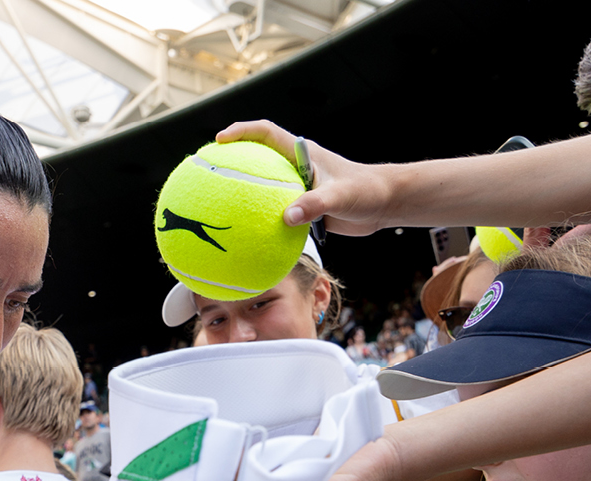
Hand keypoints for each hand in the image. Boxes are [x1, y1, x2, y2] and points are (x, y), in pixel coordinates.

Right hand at [215, 120, 398, 236]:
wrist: (384, 204)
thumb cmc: (366, 191)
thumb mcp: (341, 196)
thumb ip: (315, 205)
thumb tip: (287, 218)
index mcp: (302, 153)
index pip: (266, 133)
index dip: (242, 131)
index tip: (220, 140)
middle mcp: (296, 167)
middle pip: (256, 158)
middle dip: (232, 161)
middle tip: (207, 171)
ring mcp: (298, 187)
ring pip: (263, 188)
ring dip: (243, 195)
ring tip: (217, 208)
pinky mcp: (303, 207)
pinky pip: (275, 213)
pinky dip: (261, 222)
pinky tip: (248, 239)